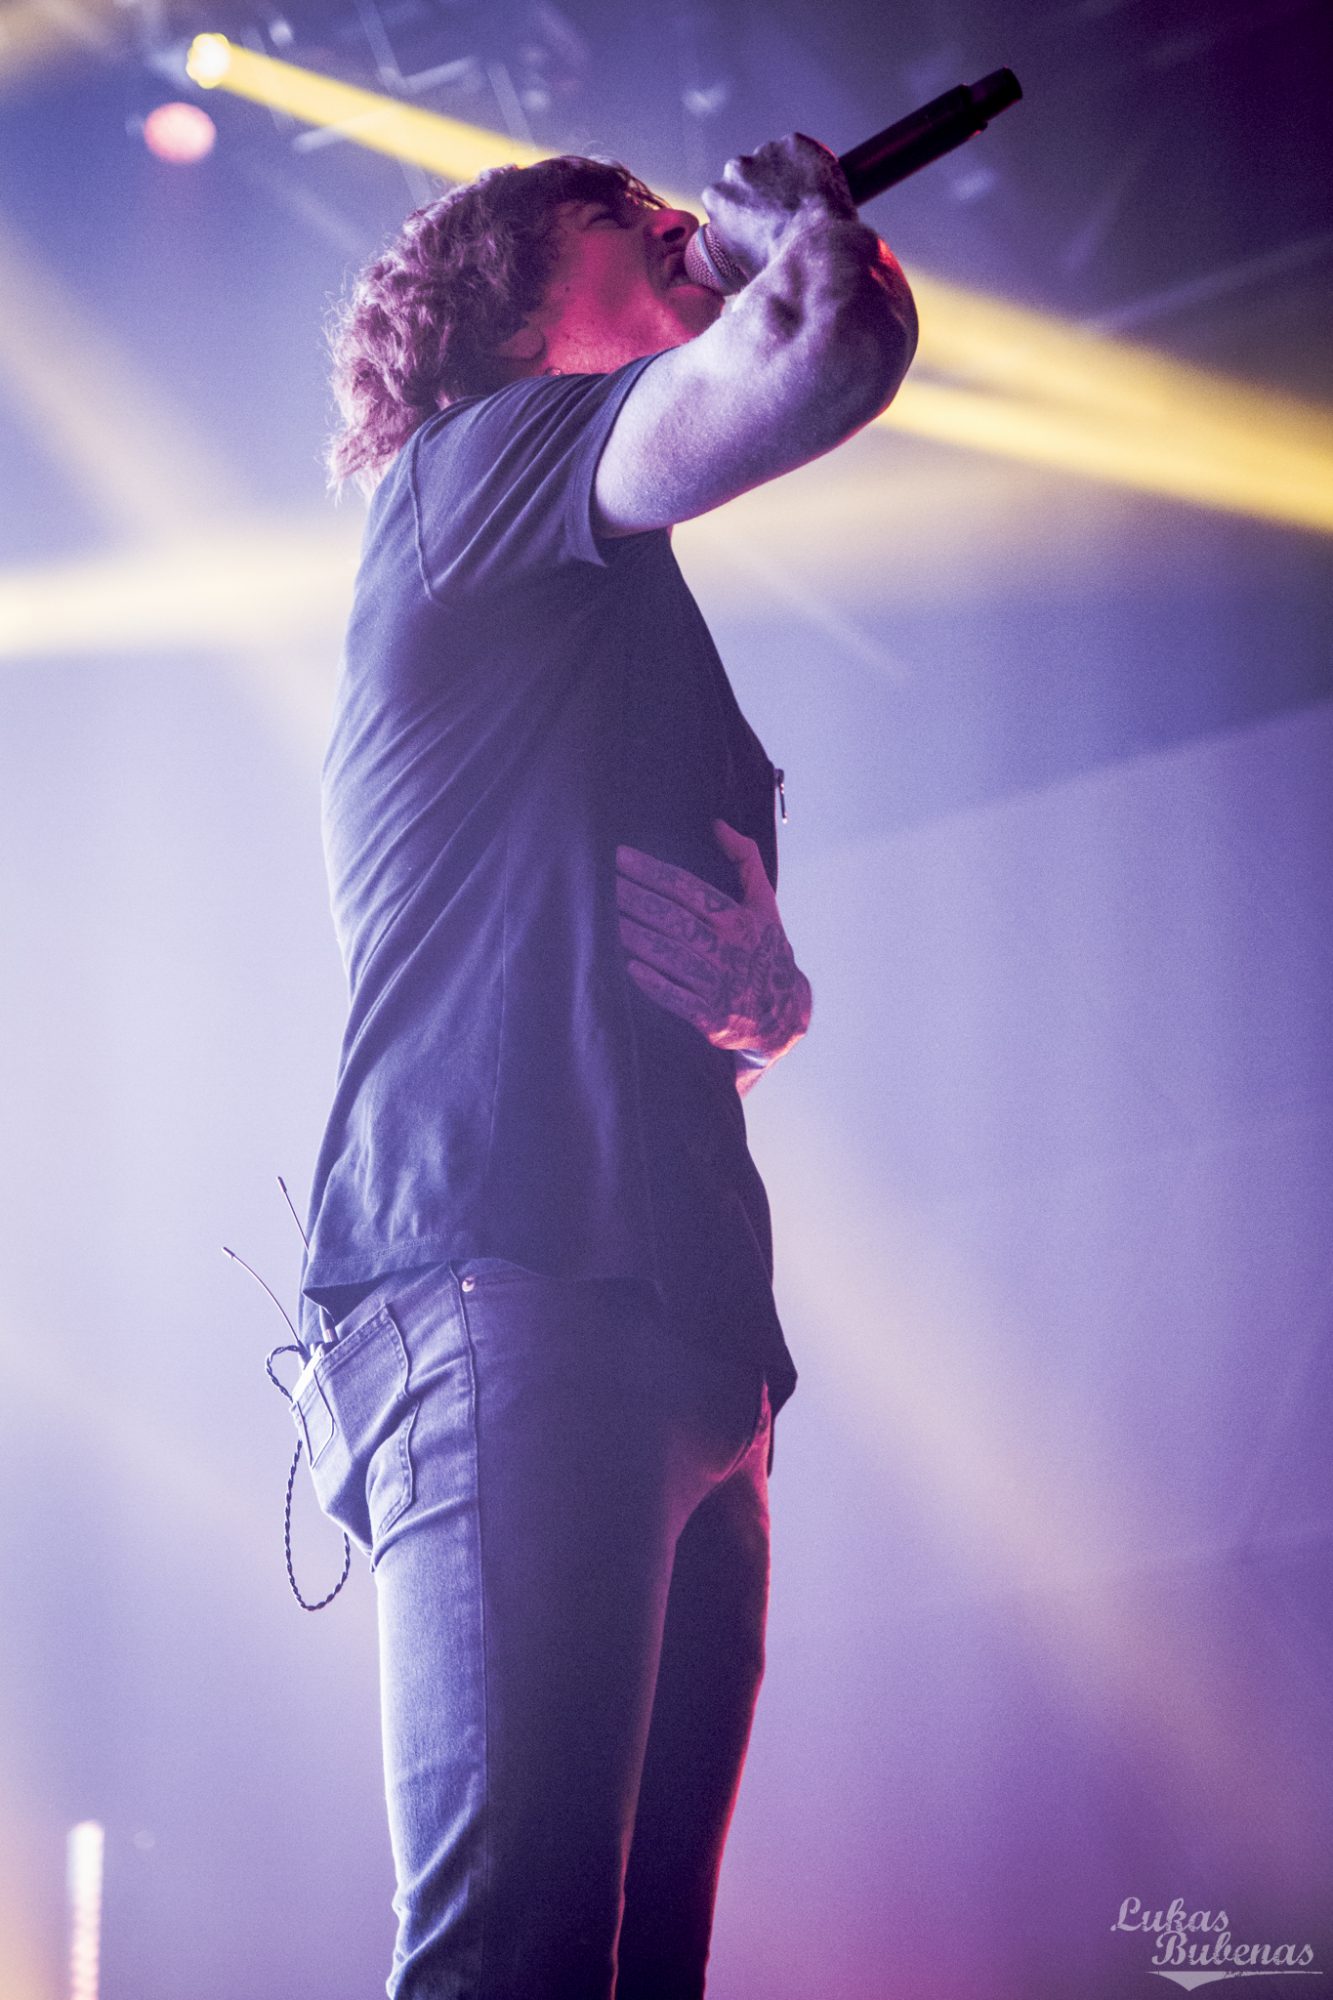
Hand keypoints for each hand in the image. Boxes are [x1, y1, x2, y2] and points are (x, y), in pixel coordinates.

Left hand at [615, 820, 811, 1073]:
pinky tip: (631, 968)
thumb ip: (746, 861)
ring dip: (639, 938)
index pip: (690, 889)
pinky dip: (656, 984)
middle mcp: (731, 950)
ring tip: (608, 920)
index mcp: (740, 920)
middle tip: (603, 884)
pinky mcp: (713, 1019)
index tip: (621, 857)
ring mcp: (722, 985)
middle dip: (637, 900)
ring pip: (674, 956)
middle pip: (676, 919)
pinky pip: (680, 1000)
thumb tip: (719, 825)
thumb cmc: (765, 951)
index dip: (653, 872)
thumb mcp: (764, 906)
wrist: (784, 1015)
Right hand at [701, 132, 857, 281]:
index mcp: (717, 198)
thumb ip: (736, 247)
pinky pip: (799, 151)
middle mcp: (735, 169)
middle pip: (747, 175)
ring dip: (784, 175)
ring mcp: (766, 152)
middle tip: (783, 211)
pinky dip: (807, 163)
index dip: (743, 210)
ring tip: (802, 200)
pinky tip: (815, 184)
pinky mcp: (793, 143)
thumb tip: (747, 255)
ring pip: (773, 161)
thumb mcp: (742, 268)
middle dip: (761, 189)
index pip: (725, 199)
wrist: (816, 248)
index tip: (758, 221)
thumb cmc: (781, 264)